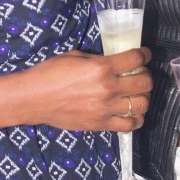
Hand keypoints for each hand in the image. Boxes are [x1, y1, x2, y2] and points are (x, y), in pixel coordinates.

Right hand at [28, 47, 152, 132]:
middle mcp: (107, 88)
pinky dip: (135, 118)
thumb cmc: (50, 74)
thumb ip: (99, 59)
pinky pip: (129, 125)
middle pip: (144, 82)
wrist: (33, 99)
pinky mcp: (100, 124)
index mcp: (101, 67)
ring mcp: (105, 109)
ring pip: (142, 104)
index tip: (144, 54)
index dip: (144, 54)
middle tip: (140, 74)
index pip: (136, 59)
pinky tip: (130, 112)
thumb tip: (115, 60)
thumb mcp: (75, 56)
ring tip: (136, 94)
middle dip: (145, 75)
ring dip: (143, 97)